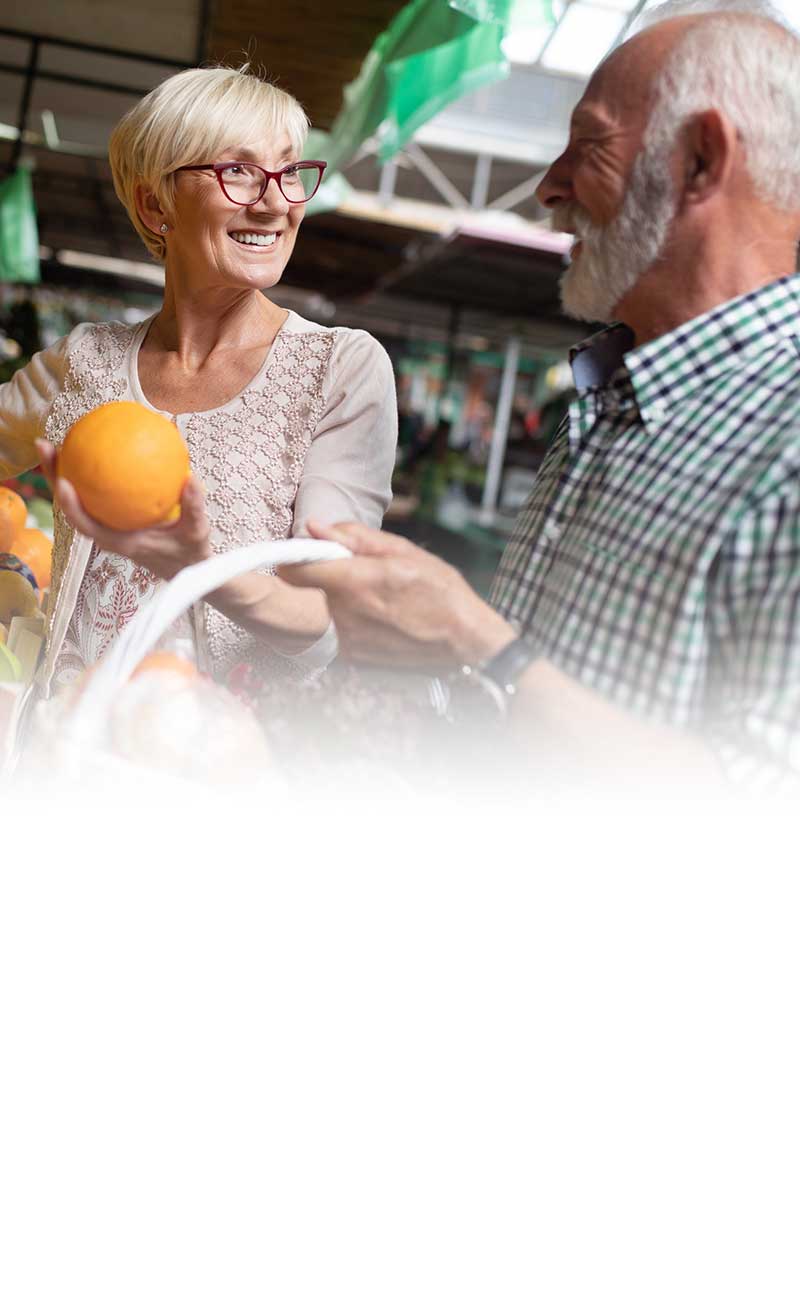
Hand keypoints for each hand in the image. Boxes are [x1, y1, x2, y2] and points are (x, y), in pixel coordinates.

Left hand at [35, 439, 211, 579]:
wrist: (188, 568)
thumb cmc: (189, 552)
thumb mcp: (197, 532)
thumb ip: (194, 507)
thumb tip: (190, 478)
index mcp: (120, 542)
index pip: (87, 526)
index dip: (71, 506)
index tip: (63, 482)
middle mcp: (106, 533)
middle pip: (71, 505)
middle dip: (54, 475)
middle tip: (44, 445)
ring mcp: (107, 524)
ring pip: (78, 497)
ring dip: (63, 470)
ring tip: (56, 440)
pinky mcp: (112, 517)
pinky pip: (94, 492)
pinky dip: (90, 471)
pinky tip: (94, 446)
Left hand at [278, 521, 514, 666]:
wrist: (463, 644)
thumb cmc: (441, 594)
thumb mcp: (403, 551)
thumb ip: (354, 537)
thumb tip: (316, 527)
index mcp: (355, 582)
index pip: (293, 568)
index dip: (297, 556)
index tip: (313, 552)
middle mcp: (344, 614)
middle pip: (305, 588)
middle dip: (321, 575)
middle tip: (353, 572)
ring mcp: (346, 640)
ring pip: (320, 608)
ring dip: (336, 598)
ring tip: (373, 597)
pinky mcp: (351, 657)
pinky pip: (335, 628)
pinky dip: (347, 619)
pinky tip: (377, 617)